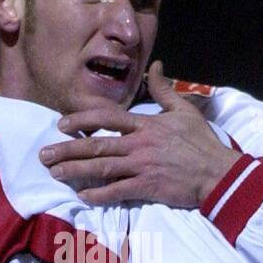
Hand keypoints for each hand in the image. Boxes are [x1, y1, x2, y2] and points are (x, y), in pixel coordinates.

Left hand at [38, 62, 240, 207]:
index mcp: (145, 124)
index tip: (61, 125)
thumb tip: (155, 66)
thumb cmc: (202, 143)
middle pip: (96, 145)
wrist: (218, 172)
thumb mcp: (184, 110)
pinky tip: (82, 196)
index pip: (107, 118)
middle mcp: (139, 144)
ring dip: (75, 171)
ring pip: (101, 167)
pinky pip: (117, 191)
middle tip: (44, 156)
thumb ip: (164, 90)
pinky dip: (98, 194)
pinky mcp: (148, 187)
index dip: (81, 120)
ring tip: (54, 174)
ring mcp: (142, 166)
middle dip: (67, 150)